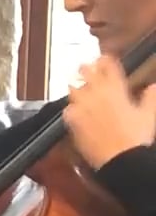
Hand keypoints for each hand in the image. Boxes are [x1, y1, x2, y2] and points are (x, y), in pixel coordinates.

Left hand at [64, 55, 155, 169]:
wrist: (121, 158)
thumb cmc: (137, 136)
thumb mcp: (149, 115)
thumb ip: (150, 98)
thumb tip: (153, 85)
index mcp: (116, 89)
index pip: (108, 66)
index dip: (105, 60)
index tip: (103, 58)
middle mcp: (96, 94)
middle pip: (86, 72)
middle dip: (86, 68)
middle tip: (86, 67)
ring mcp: (82, 106)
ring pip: (73, 88)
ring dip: (77, 86)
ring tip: (78, 87)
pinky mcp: (72, 120)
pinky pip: (68, 109)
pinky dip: (71, 108)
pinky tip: (74, 110)